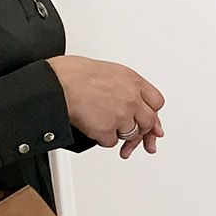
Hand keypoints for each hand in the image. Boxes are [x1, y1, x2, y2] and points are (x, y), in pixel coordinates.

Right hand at [49, 56, 165, 158]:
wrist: (58, 83)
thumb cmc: (77, 75)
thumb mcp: (112, 72)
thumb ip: (129, 88)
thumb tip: (136, 101)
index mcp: (134, 82)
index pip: (156, 102)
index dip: (151, 113)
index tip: (151, 122)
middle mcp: (132, 99)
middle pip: (148, 122)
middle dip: (140, 129)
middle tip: (128, 131)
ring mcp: (121, 115)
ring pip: (130, 133)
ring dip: (118, 132)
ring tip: (101, 120)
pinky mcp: (106, 130)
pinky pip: (111, 142)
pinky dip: (102, 138)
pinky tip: (93, 126)